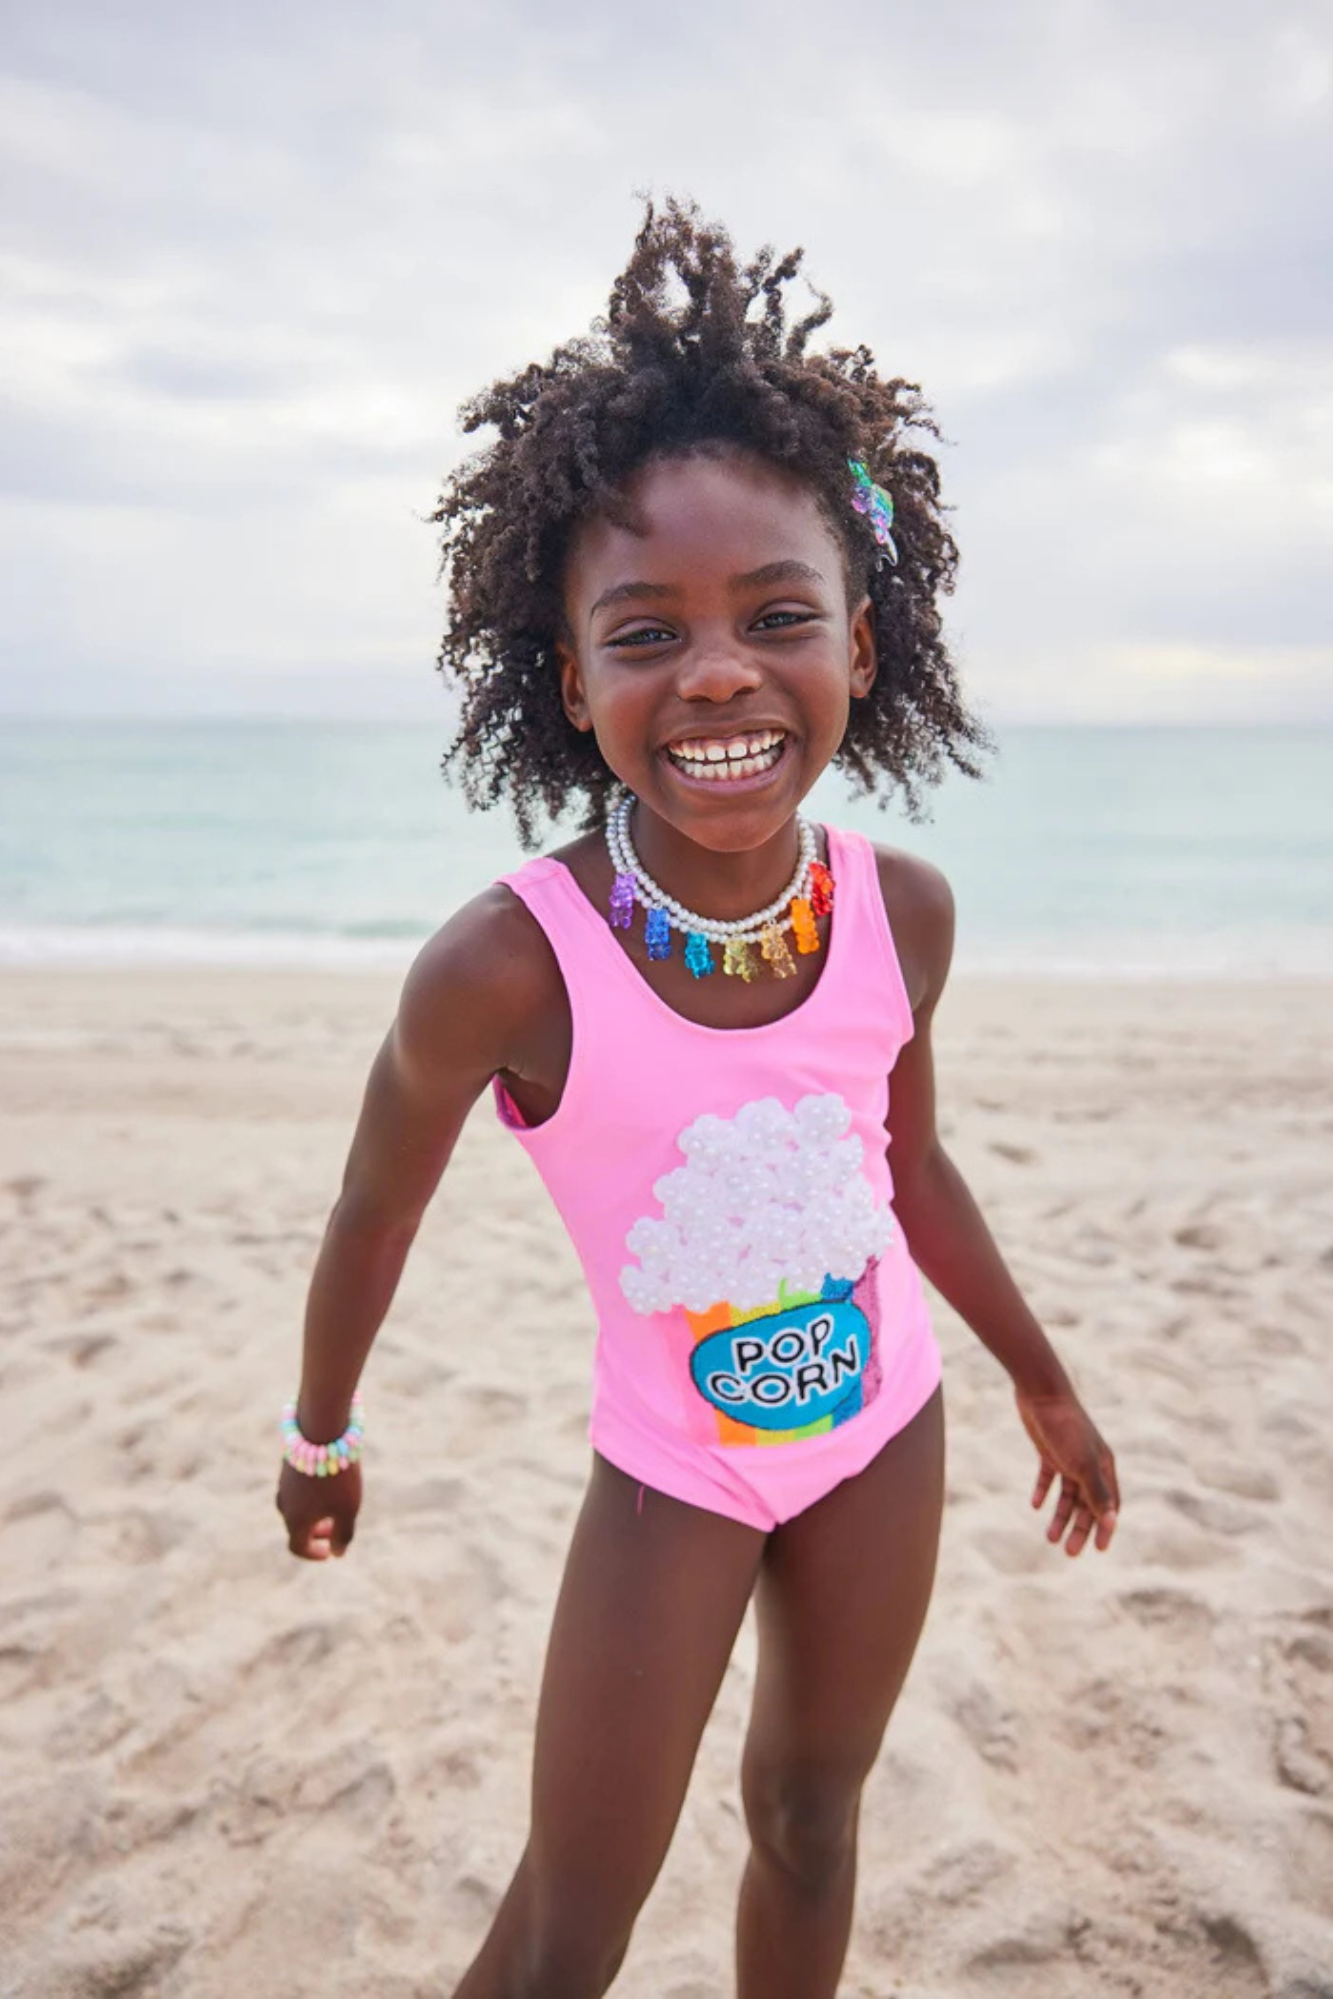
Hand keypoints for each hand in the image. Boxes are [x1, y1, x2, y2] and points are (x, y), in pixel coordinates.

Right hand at [276, 1457, 361, 1559]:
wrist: (321, 1434)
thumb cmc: (337, 1477)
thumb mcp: (347, 1509)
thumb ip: (343, 1535)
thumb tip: (337, 1553)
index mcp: (295, 1521)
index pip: (297, 1547)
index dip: (312, 1554)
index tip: (328, 1552)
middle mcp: (284, 1505)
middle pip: (296, 1527)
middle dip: (315, 1532)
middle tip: (335, 1529)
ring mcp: (283, 1485)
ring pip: (295, 1507)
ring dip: (312, 1513)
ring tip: (334, 1505)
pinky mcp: (287, 1467)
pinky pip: (296, 1490)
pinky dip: (309, 1496)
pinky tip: (328, 1484)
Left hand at [1014, 1387, 1118, 1556]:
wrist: (1041, 1393)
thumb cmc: (1066, 1428)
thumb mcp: (1082, 1464)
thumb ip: (1097, 1494)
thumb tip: (1112, 1523)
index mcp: (1104, 1467)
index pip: (1110, 1505)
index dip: (1105, 1527)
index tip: (1098, 1550)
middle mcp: (1089, 1463)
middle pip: (1087, 1503)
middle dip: (1080, 1528)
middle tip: (1069, 1553)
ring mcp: (1069, 1456)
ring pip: (1067, 1494)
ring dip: (1060, 1516)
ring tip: (1049, 1538)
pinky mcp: (1049, 1450)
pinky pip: (1048, 1477)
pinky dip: (1043, 1492)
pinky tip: (1035, 1505)